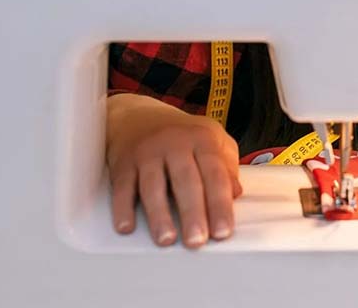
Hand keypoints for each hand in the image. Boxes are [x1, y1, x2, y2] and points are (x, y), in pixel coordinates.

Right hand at [105, 93, 241, 247]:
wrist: (139, 116)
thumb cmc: (184, 135)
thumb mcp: (214, 140)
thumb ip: (228, 166)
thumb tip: (235, 194)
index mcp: (202, 139)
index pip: (215, 174)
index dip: (220, 205)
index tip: (223, 231)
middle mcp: (174, 143)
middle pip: (185, 181)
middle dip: (192, 213)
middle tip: (197, 241)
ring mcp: (147, 152)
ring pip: (152, 186)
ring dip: (159, 215)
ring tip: (166, 239)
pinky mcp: (123, 162)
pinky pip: (122, 187)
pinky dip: (122, 208)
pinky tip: (127, 226)